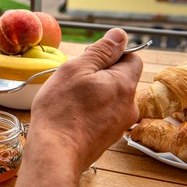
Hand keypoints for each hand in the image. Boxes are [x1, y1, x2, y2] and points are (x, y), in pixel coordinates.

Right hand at [31, 27, 142, 170]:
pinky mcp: (107, 137)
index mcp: (124, 85)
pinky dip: (90, 109)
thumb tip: (120, 35)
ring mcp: (119, 124)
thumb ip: (101, 50)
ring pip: (109, 96)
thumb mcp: (77, 69)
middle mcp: (128, 106)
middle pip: (119, 78)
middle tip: (73, 80)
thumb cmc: (61, 109)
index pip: (131, 58)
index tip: (89, 60)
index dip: (111, 54)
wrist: (55, 151)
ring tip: (69, 99)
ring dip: (93, 92)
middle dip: (99, 74)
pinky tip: (71, 113)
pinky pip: (102, 113)